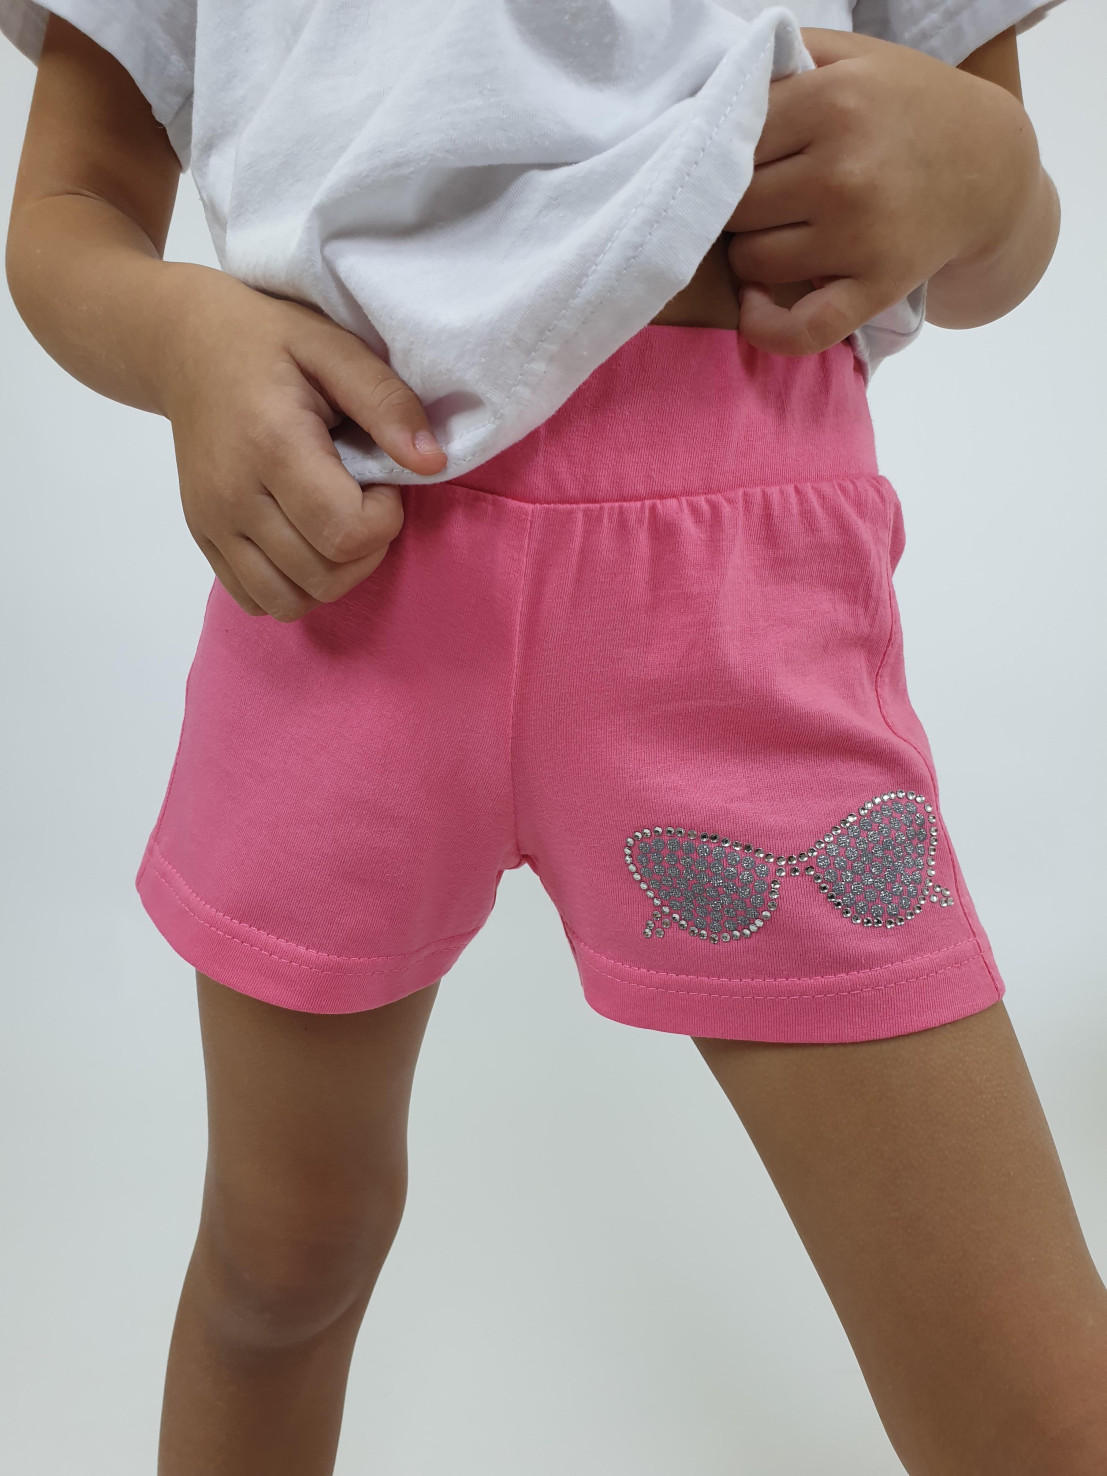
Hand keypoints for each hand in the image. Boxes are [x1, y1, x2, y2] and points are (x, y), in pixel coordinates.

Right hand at [156, 265, 446, 620]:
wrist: (183, 345)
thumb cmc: (268, 342)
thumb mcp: (334, 347)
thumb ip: (387, 402)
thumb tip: (431, 463)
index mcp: (272, 445)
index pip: (345, 533)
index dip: (384, 518)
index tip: (381, 480)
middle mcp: (233, 495)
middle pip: (324, 576)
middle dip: (366, 549)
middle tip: (363, 499)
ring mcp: (212, 523)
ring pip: (291, 601)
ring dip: (332, 575)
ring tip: (335, 523)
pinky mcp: (203, 538)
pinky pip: (257, 600)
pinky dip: (292, 587)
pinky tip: (304, 541)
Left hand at [725, 28, 1040, 354]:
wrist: (989, 167)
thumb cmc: (908, 108)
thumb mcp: (855, 56)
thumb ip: (783, 56)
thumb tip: (714, 85)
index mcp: (833, 103)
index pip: (728, 141)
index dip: (722, 154)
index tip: (736, 160)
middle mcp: (843, 173)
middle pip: (734, 206)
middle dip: (735, 205)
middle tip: (761, 199)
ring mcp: (860, 237)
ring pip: (751, 261)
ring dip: (750, 255)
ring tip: (775, 235)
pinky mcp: (876, 288)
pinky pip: (799, 329)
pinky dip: (764, 327)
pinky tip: (755, 305)